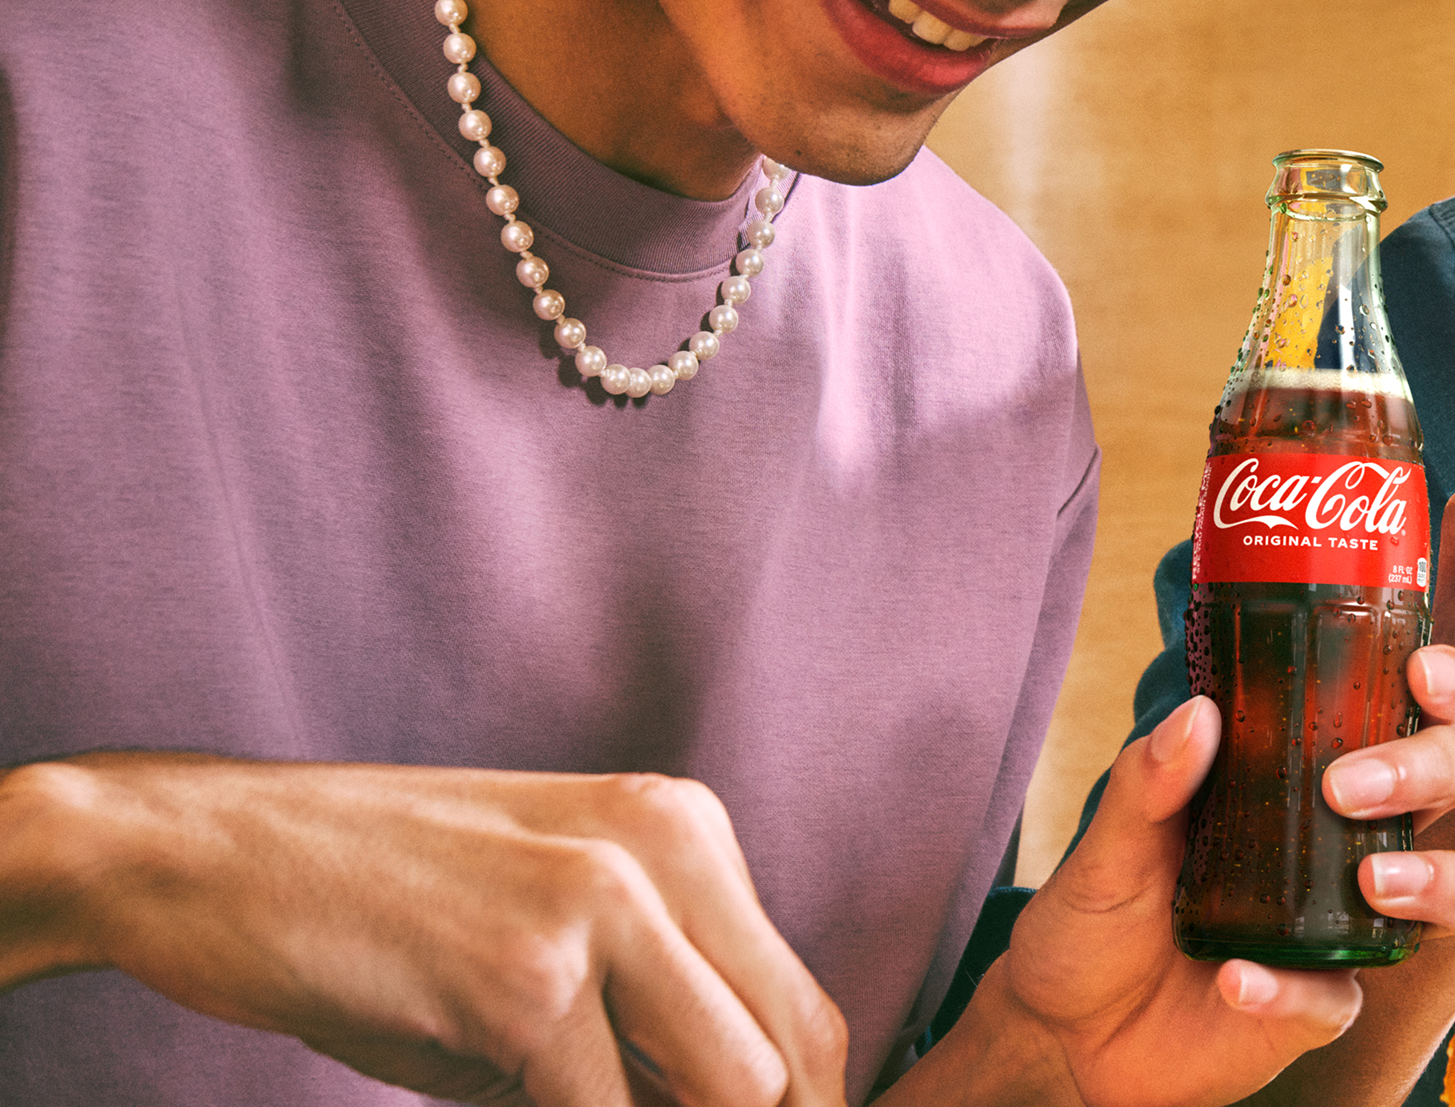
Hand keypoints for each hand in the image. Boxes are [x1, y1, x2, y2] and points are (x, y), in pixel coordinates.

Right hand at [0, 752, 843, 1106]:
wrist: (198, 854)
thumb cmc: (372, 918)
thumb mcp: (544, 939)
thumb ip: (645, 1018)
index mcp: (686, 832)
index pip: (799, 1013)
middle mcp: (668, 847)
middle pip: (790, 1058)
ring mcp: (604, 905)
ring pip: (730, 1091)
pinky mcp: (529, 976)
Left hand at [909, 646, 1454, 1106]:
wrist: (1068, 1029)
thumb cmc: (1103, 917)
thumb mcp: (1111, 840)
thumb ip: (1150, 779)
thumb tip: (1198, 713)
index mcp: (1314, 776)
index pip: (1412, 713)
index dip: (1446, 688)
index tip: (1422, 675)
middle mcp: (1351, 841)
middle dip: (1431, 768)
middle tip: (1350, 785)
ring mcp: (1348, 926)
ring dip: (1437, 877)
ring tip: (1371, 878)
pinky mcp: (1321, 1007)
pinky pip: (1341, 999)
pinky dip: (1292, 990)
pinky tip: (1237, 979)